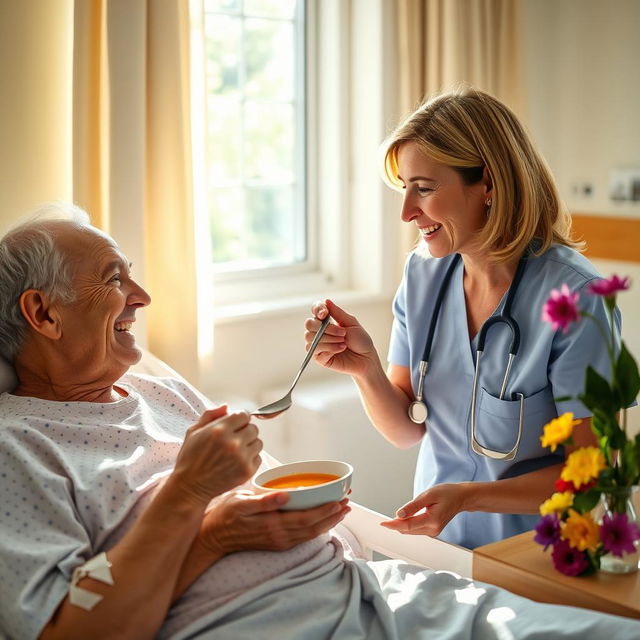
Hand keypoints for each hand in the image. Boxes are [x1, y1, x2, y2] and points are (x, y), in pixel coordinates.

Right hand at [171, 406, 262, 506]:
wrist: (190, 487)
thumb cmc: (190, 459)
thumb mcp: (193, 432)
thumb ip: (210, 415)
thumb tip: (227, 407)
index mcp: (219, 430)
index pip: (244, 415)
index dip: (239, 419)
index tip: (235, 425)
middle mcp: (233, 443)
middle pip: (253, 428)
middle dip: (245, 431)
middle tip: (234, 439)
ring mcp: (241, 458)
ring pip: (258, 442)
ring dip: (250, 445)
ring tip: (236, 451)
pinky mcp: (247, 471)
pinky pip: (258, 458)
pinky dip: (250, 459)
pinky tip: (237, 462)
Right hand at [199, 490, 350, 553]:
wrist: (213, 537)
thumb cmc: (226, 514)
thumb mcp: (240, 501)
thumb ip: (263, 500)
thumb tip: (284, 495)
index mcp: (272, 524)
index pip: (306, 518)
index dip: (324, 511)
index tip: (339, 501)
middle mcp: (279, 537)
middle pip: (313, 528)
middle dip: (332, 516)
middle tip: (348, 503)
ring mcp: (279, 542)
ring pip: (310, 535)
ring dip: (328, 523)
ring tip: (342, 511)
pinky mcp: (277, 544)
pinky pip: (303, 538)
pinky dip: (317, 529)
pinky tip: (323, 521)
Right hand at [305, 299, 376, 376]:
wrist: (365, 359)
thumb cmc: (360, 340)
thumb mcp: (351, 323)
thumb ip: (338, 312)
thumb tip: (326, 300)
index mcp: (327, 320)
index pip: (315, 310)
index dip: (317, 309)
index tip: (325, 314)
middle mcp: (319, 331)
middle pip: (309, 324)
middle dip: (327, 328)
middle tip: (343, 333)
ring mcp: (317, 344)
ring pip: (310, 337)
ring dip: (329, 339)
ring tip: (343, 342)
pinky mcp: (318, 357)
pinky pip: (315, 350)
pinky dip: (330, 348)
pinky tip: (341, 349)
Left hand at [380, 483, 466, 537]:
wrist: (460, 498)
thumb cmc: (447, 493)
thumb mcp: (428, 495)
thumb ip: (413, 506)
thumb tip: (399, 514)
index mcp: (433, 520)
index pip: (408, 526)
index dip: (394, 525)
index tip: (383, 524)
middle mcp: (433, 529)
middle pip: (408, 530)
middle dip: (395, 525)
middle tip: (384, 521)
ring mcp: (434, 532)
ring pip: (411, 532)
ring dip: (401, 526)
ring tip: (392, 519)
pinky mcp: (433, 531)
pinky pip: (416, 530)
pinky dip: (408, 526)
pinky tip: (404, 520)